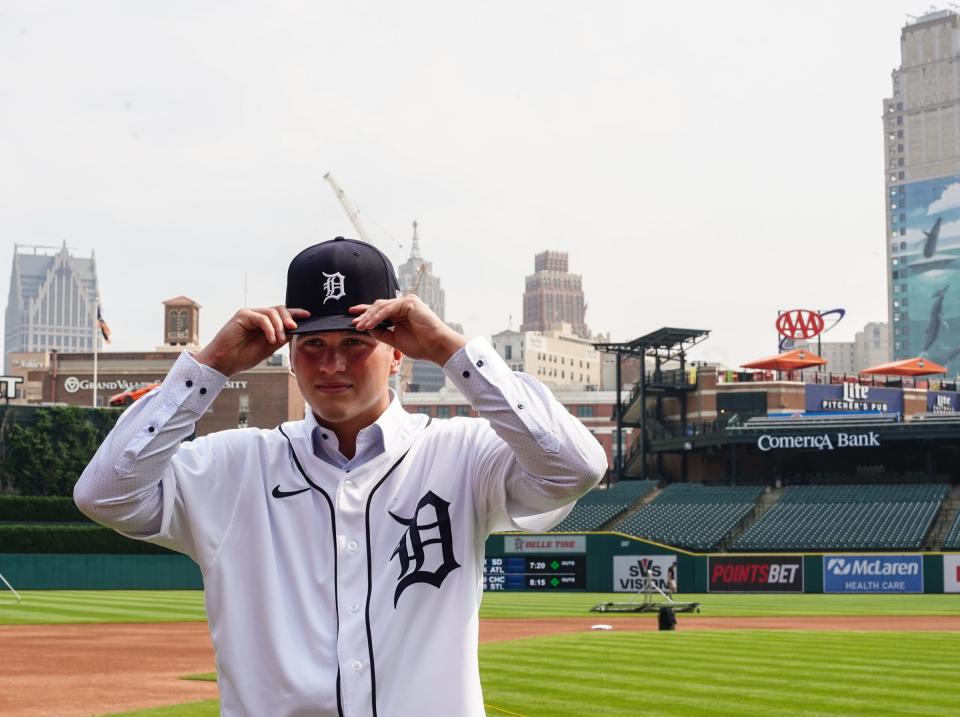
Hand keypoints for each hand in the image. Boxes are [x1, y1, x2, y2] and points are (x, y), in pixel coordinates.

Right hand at [194, 306, 308, 376]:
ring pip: (272, 312)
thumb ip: (281, 337)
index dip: (295, 313)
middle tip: (294, 327)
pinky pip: (262, 317)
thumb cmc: (243, 356)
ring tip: (279, 340)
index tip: (308, 316)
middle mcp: (258, 316)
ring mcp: (250, 314)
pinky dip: (270, 328)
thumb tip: (296, 330)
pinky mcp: (242, 315)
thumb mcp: (269, 347)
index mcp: (264, 323)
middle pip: (279, 309)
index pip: (282, 314)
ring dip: (279, 326)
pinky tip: (271, 338)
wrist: (224, 362)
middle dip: (289, 317)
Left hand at [351, 295, 466, 365]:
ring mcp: (407, 302)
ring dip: (369, 316)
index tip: (352, 318)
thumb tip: (366, 327)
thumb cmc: (420, 345)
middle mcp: (404, 305)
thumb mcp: (394, 339)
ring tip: (358, 326)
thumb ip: (381, 332)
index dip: (366, 313)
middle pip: (378, 306)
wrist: (436, 347)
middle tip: (353, 321)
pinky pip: (388, 309)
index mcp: (401, 313)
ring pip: (382, 306)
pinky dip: (377, 316)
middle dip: (364, 313)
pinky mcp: (410, 302)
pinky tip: (369, 324)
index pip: (380, 310)